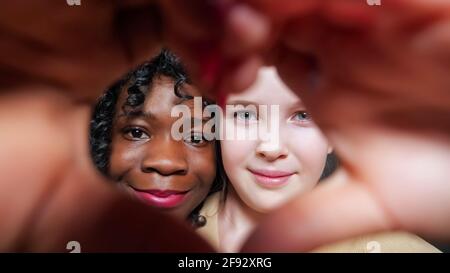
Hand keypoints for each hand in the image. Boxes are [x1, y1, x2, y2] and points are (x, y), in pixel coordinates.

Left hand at [239, 0, 449, 250]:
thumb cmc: (448, 178)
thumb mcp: (375, 201)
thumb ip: (311, 220)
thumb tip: (253, 251)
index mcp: (328, 90)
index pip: (261, 56)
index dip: (235, 60)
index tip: (225, 74)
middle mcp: (349, 52)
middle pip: (278, 17)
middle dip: (251, 22)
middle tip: (239, 34)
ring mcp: (385, 28)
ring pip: (319, 0)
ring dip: (289, 8)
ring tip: (265, 23)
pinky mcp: (430, 13)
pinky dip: (357, 1)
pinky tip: (341, 13)